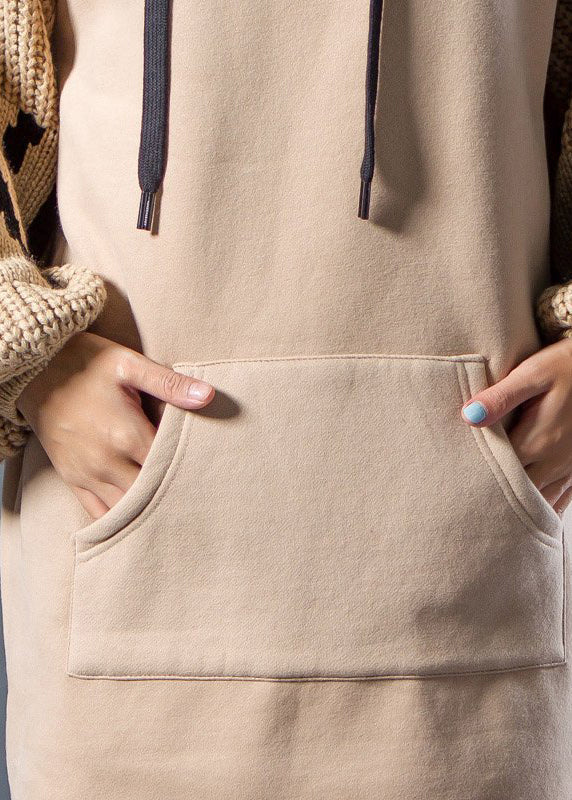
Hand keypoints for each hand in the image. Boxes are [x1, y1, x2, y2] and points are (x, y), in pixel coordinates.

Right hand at [16, 332, 214, 518]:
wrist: (35, 369)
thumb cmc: (86, 363)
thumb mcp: (128, 364)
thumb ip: (169, 383)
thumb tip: (208, 395)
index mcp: (127, 435)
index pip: (171, 467)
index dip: (191, 469)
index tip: (207, 467)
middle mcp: (107, 462)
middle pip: (152, 495)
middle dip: (173, 494)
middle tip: (196, 492)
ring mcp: (87, 474)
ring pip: (127, 511)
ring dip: (149, 509)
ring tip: (173, 505)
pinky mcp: (72, 479)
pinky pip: (98, 513)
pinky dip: (119, 519)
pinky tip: (139, 516)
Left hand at [460, 338, 571, 516]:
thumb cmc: (566, 367)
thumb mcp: (533, 374)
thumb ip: (500, 397)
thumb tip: (468, 416)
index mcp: (536, 441)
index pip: (494, 471)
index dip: (471, 477)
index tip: (449, 480)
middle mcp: (553, 462)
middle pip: (513, 492)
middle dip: (489, 499)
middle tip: (458, 505)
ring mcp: (567, 469)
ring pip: (536, 501)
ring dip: (512, 508)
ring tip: (482, 517)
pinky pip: (557, 501)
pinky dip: (539, 510)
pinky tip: (519, 516)